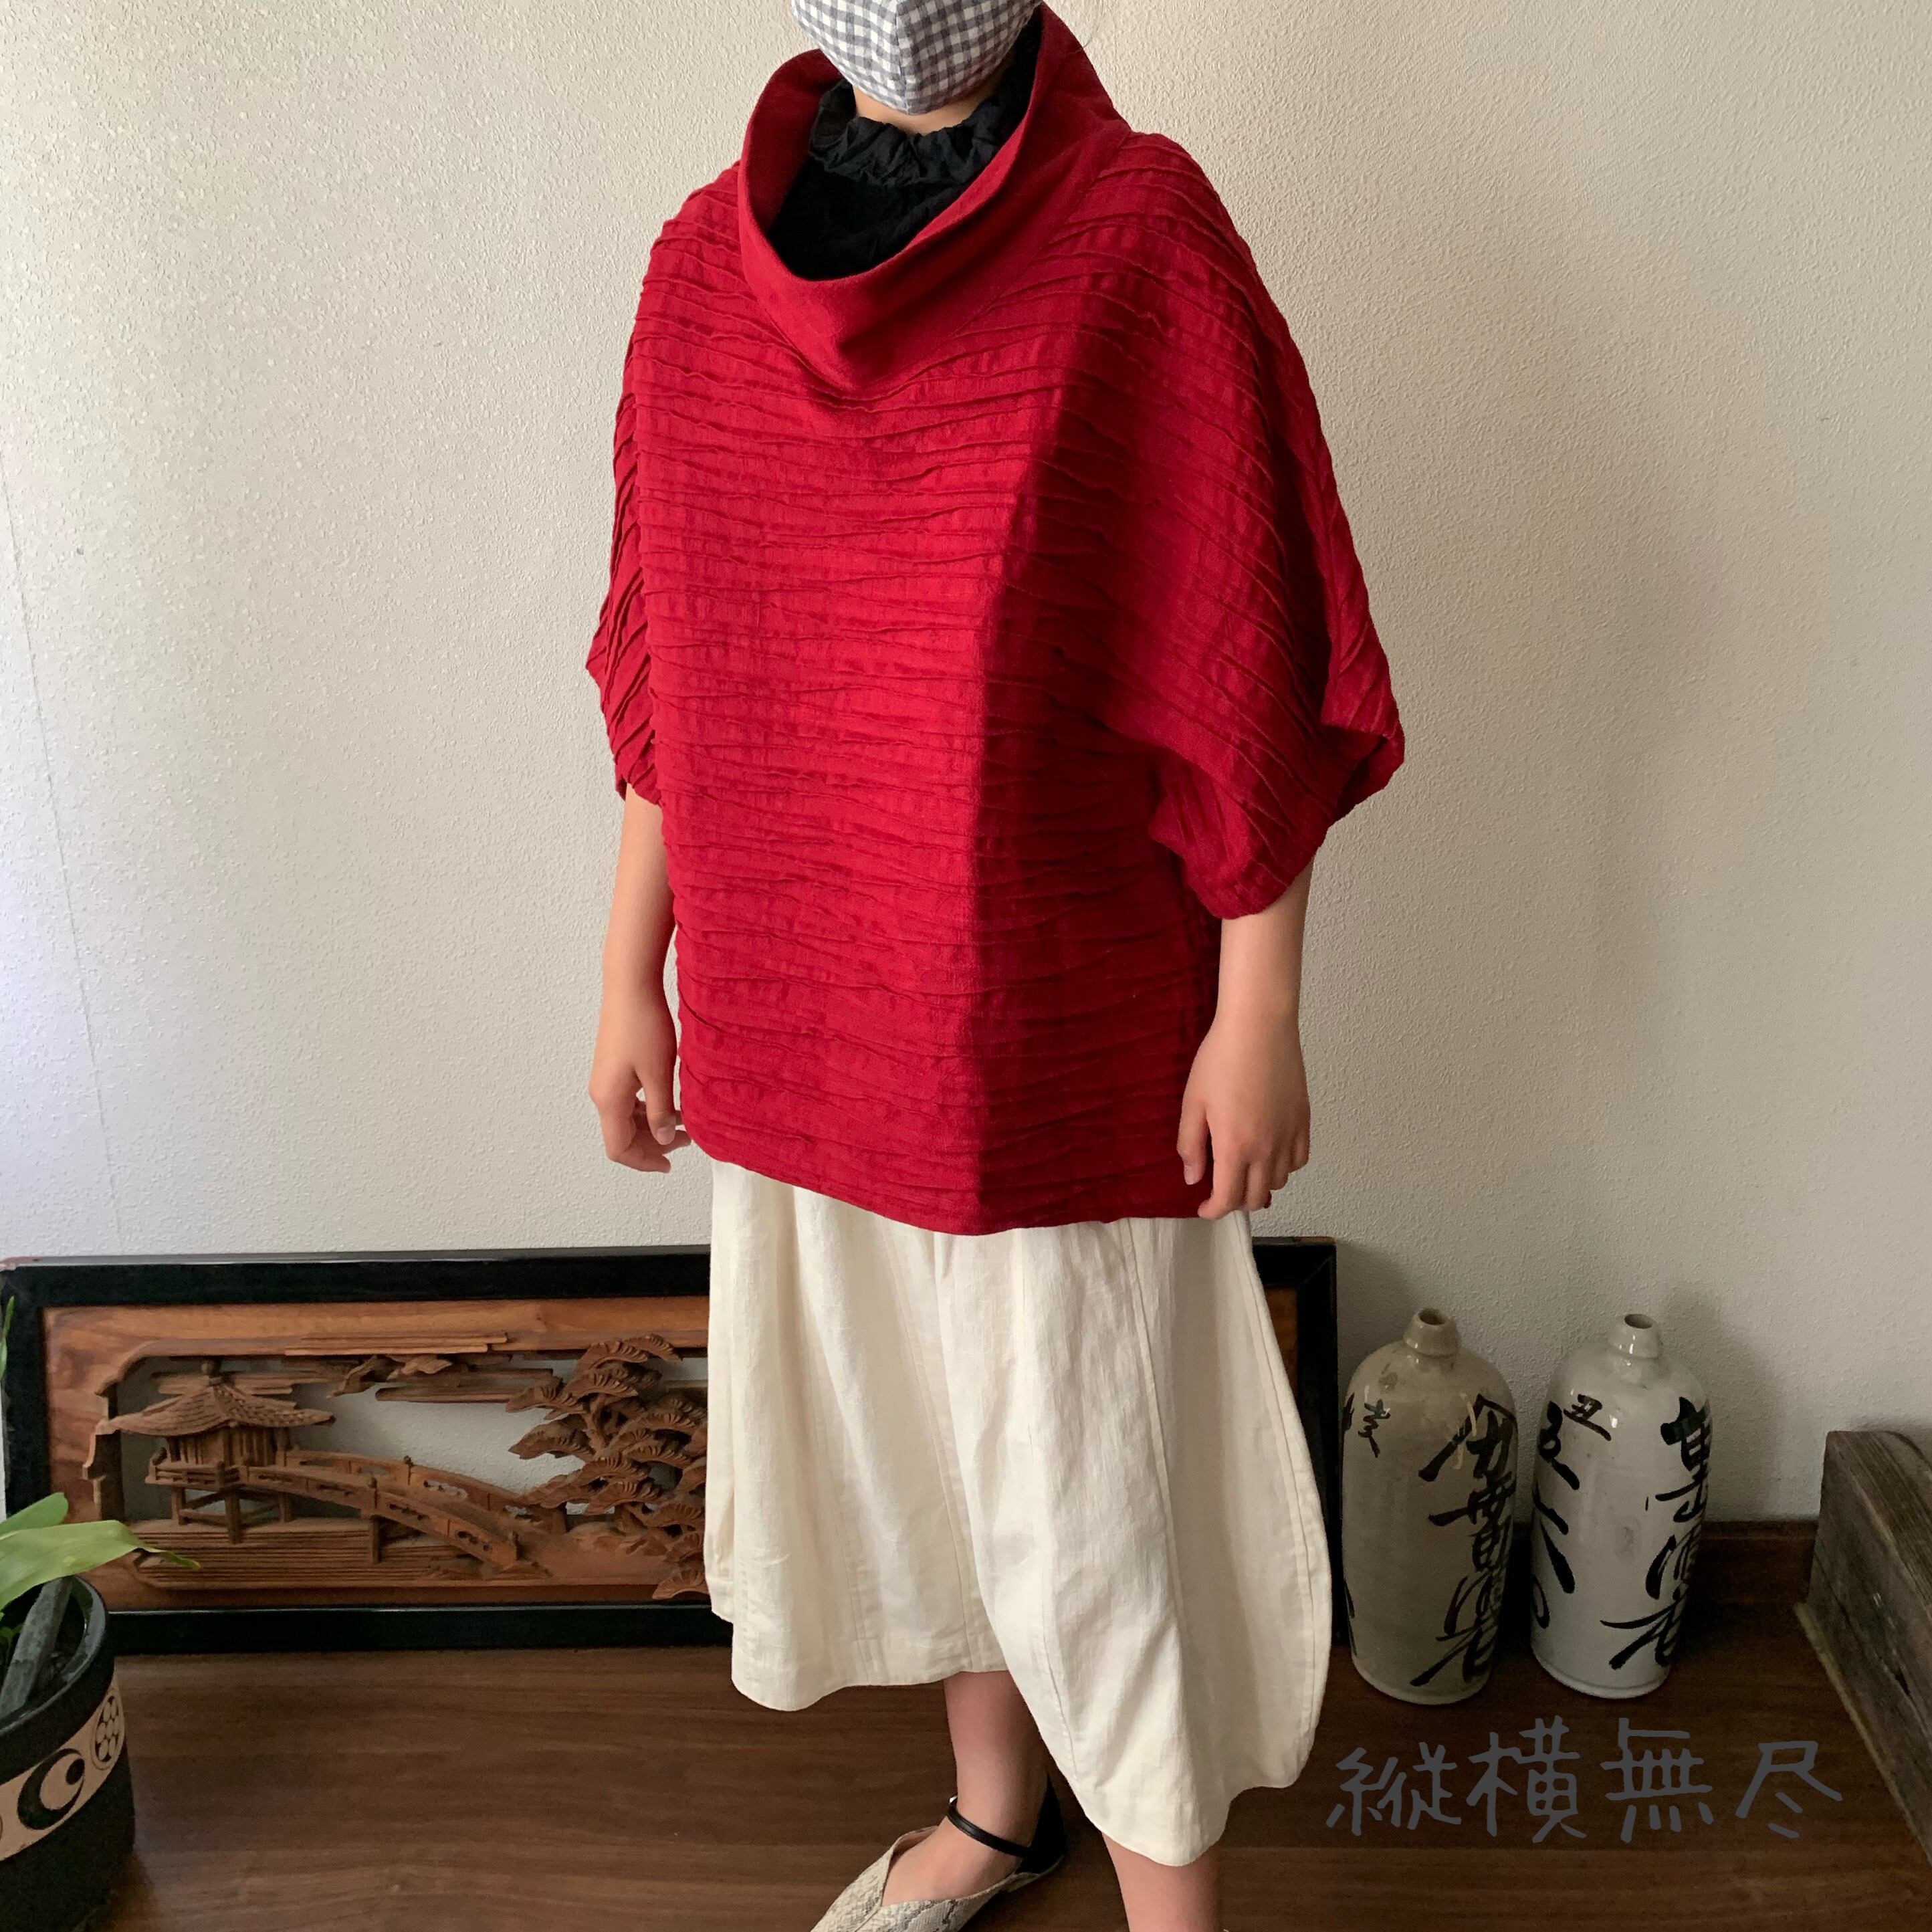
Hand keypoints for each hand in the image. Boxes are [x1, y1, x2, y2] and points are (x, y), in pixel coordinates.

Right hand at [589, 979, 689, 1173]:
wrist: (630, 987)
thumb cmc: (644, 1027)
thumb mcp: (659, 1074)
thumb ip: (660, 1112)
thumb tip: (664, 1140)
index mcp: (609, 1100)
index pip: (619, 1149)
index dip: (644, 1162)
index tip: (670, 1165)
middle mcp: (602, 1094)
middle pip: (622, 1136)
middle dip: (653, 1145)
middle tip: (686, 1141)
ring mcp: (605, 1080)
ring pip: (626, 1118)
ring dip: (652, 1125)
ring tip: (684, 1122)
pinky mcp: (612, 1067)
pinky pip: (627, 1100)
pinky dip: (647, 1108)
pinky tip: (670, 1101)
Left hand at [1177, 1008, 1310, 1216]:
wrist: (1259, 1026)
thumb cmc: (1220, 1059)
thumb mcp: (1193, 1103)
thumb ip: (1191, 1145)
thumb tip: (1194, 1178)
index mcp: (1235, 1146)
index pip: (1228, 1199)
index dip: (1214, 1210)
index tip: (1204, 1208)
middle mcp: (1267, 1148)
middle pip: (1255, 1197)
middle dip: (1235, 1201)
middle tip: (1220, 1189)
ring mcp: (1289, 1135)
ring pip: (1278, 1181)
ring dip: (1259, 1185)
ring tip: (1244, 1170)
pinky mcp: (1303, 1120)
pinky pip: (1299, 1160)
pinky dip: (1284, 1167)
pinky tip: (1270, 1155)